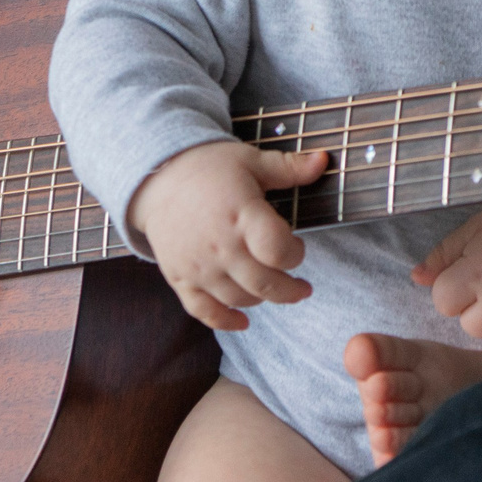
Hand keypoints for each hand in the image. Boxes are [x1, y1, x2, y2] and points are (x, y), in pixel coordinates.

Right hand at [126, 140, 329, 330]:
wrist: (157, 175)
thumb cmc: (209, 166)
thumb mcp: (250, 160)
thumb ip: (288, 167)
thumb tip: (324, 160)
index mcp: (241, 214)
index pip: (277, 250)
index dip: (295, 254)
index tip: (296, 247)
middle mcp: (220, 245)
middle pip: (264, 283)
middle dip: (291, 289)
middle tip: (303, 287)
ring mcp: (198, 265)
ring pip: (238, 299)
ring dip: (262, 298)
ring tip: (272, 287)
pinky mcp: (179, 277)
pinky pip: (202, 311)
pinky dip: (224, 321)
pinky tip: (243, 322)